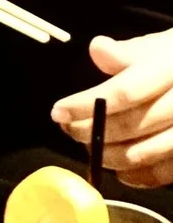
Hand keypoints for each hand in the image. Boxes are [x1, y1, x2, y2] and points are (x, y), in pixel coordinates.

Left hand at [55, 32, 172, 185]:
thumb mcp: (164, 46)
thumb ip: (131, 52)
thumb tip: (97, 49)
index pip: (126, 91)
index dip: (87, 104)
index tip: (58, 112)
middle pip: (133, 125)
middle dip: (93, 131)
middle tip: (69, 130)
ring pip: (145, 153)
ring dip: (109, 155)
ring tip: (90, 147)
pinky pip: (164, 173)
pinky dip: (137, 176)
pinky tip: (120, 169)